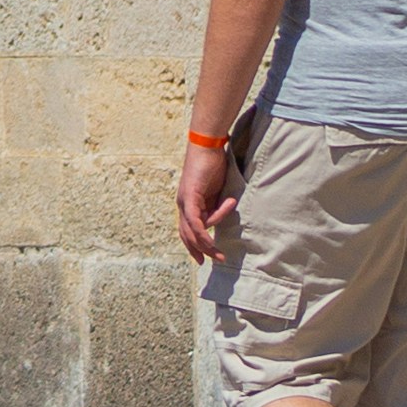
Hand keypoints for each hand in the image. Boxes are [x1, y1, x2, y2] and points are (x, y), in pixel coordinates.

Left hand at [174, 138, 239, 266]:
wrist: (208, 145)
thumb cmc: (214, 164)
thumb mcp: (217, 191)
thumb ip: (217, 206)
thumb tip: (224, 217)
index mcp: (188, 203)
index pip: (187, 230)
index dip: (194, 245)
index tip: (203, 258)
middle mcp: (183, 204)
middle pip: (187, 235)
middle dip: (200, 251)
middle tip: (214, 261)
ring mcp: (184, 201)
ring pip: (193, 231)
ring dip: (208, 244)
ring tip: (221, 251)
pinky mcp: (189, 196)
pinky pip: (195, 221)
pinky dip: (203, 233)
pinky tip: (210, 242)